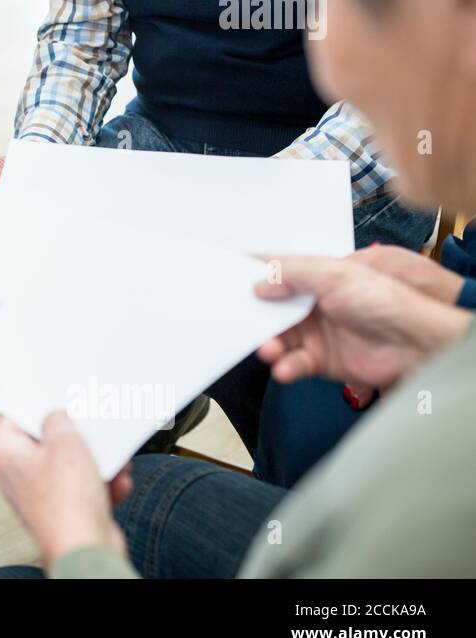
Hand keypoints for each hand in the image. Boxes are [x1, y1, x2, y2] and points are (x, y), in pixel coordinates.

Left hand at [0, 412, 131, 570]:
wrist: (87, 550)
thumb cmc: (66, 506)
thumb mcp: (66, 443)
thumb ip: (58, 421)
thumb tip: (56, 417)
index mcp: (7, 456)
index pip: (12, 420)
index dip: (35, 408)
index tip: (55, 402)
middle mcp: (20, 477)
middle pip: (47, 443)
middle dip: (75, 438)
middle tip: (88, 431)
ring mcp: (43, 495)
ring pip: (71, 465)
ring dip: (96, 461)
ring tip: (110, 459)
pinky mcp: (66, 511)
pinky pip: (85, 487)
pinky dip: (102, 484)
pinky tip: (115, 482)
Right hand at [254, 255, 470, 390]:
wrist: (413, 342)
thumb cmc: (384, 301)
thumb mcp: (334, 274)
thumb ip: (293, 275)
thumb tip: (259, 284)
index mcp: (313, 277)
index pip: (275, 271)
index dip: (250, 273)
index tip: (223, 277)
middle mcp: (311, 304)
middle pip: (268, 308)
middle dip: (252, 315)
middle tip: (236, 320)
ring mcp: (314, 333)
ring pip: (276, 338)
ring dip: (267, 344)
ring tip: (268, 349)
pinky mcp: (320, 361)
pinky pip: (292, 364)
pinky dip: (285, 366)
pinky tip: (286, 366)